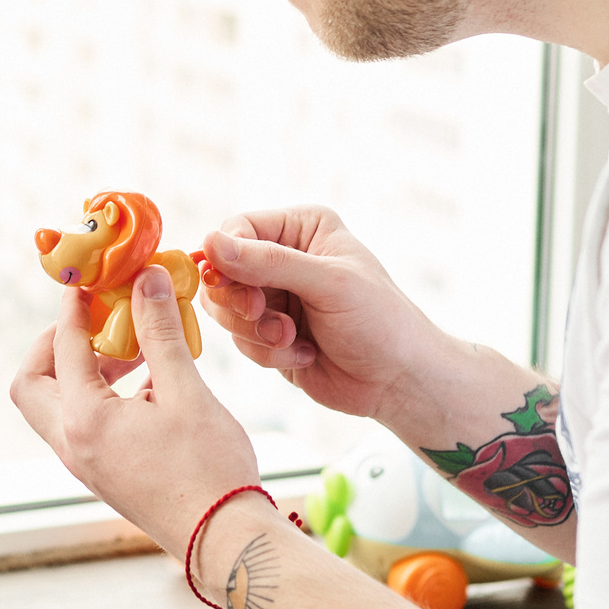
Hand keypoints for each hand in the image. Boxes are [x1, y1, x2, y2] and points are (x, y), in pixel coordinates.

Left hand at [10, 264, 260, 557]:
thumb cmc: (209, 469)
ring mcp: (85, 464)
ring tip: (132, 349)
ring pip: (55, 406)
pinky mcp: (102, 475)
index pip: (64, 347)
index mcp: (83, 420)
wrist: (224, 541)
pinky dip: (98, 396)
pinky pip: (81, 426)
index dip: (75, 309)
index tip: (90, 283)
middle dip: (56, 344)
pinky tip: (147, 384)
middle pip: (32, 382)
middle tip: (94, 321)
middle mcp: (71, 444)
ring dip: (81, 371)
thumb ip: (160, 333)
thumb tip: (147, 280)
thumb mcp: (186, 391)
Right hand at [197, 206, 466, 428]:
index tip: (227, 284)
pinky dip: (267, 353)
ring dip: (255, 331)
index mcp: (301, 228)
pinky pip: (240, 340)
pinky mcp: (269, 335)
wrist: (398, 380)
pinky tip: (306, 354)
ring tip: (292, 340)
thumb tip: (210, 242)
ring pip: (225, 309)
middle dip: (239, 301)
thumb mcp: (328, 283)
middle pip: (222, 271)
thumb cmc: (379, 321)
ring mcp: (275, 298)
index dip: (224, 257)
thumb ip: (268, 262)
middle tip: (260, 315)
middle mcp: (283, 258)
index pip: (238, 228)